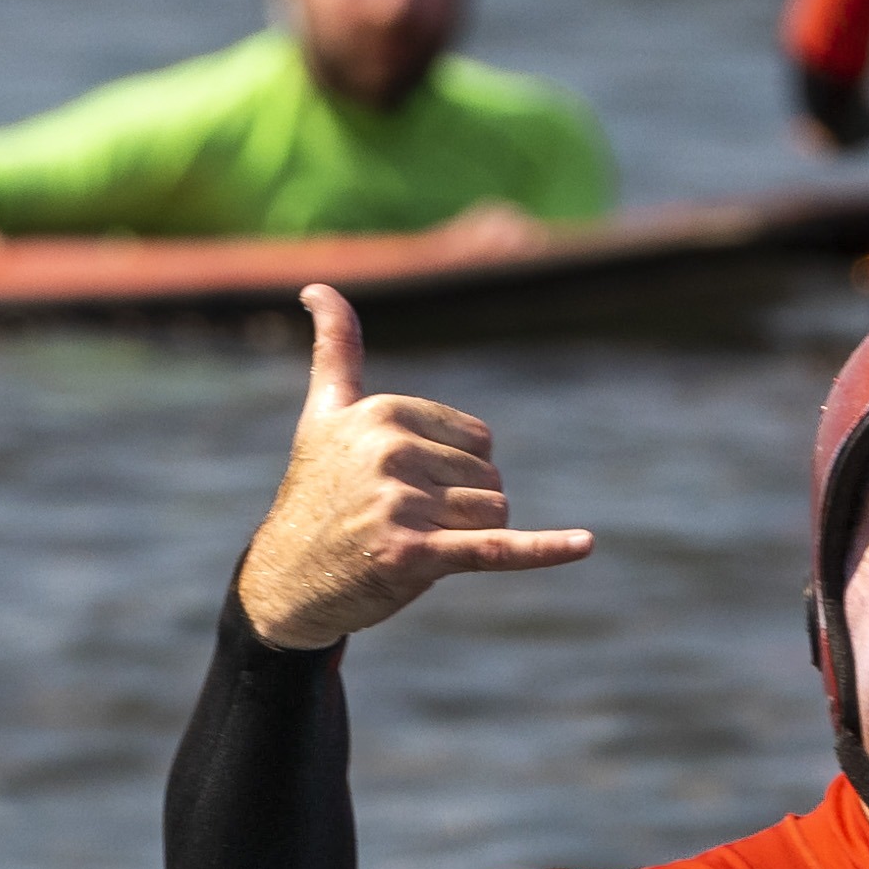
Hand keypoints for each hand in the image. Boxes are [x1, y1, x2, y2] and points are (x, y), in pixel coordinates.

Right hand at [231, 284, 593, 650]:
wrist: (285, 582)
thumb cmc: (317, 495)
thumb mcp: (325, 416)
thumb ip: (336, 350)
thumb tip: (319, 287)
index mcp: (382, 413)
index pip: (479, 440)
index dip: (454, 471)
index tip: (398, 485)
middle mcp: (389, 452)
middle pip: (490, 478)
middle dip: (460, 507)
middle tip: (400, 523)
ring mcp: (400, 505)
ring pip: (495, 514)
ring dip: (466, 537)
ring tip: (409, 544)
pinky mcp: (414, 556)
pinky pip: (495, 549)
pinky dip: (544, 549)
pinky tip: (584, 545)